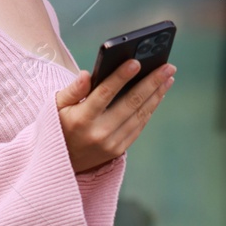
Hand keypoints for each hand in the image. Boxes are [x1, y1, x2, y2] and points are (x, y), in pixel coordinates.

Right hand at [55, 60, 174, 172]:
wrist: (60, 162)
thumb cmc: (59, 126)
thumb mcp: (56, 106)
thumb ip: (73, 90)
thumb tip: (88, 74)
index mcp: (81, 119)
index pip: (105, 94)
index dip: (121, 77)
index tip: (136, 62)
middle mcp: (98, 132)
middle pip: (130, 103)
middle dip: (152, 82)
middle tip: (168, 67)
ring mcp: (111, 143)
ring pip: (139, 114)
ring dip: (156, 94)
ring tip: (168, 78)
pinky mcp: (119, 150)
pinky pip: (139, 126)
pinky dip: (150, 109)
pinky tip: (158, 95)